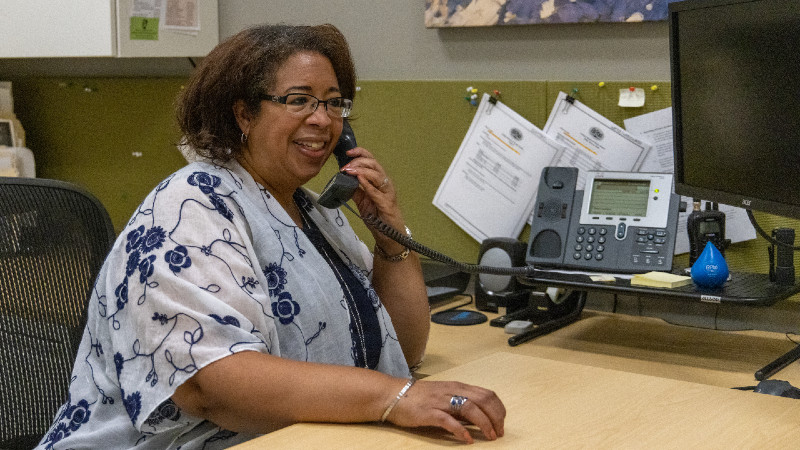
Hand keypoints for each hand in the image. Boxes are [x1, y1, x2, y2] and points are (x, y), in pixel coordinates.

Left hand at [341, 147, 405, 248]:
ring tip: (349, 171)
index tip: (348, 152)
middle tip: (345, 167)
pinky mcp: (387, 204)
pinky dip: (368, 185)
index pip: (371, 161)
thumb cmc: (378, 217)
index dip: (361, 153)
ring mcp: (388, 193)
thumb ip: (355, 190)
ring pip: (377, 175)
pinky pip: (377, 192)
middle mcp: (385, 184)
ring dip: (362, 171)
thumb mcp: (362, 201)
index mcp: (379, 181)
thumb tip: (342, 181)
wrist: (390, 235)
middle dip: (358, 162)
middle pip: (374, 164)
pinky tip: (360, 180)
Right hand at [385, 379, 505, 443]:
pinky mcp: (429, 412)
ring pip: (470, 408)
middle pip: (483, 400)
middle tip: (499, 432)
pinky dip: (462, 431)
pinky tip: (468, 439)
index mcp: (458, 386)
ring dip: (484, 424)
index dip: (499, 409)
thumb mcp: (445, 396)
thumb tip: (480, 417)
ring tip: (490, 436)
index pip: (487, 394)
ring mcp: (441, 401)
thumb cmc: (420, 397)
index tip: (501, 423)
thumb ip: (462, 404)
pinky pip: (449, 421)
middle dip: (496, 417)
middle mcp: (452, 391)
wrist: (393, 394)